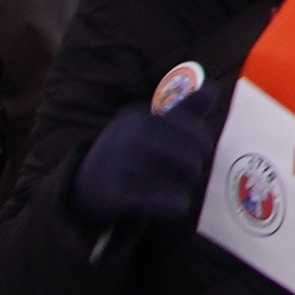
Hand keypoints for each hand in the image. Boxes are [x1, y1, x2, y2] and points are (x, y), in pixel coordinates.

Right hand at [66, 94, 221, 231]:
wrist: (81, 186)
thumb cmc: (128, 154)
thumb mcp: (150, 126)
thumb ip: (183, 110)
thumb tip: (214, 88)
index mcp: (140, 118)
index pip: (192, 129)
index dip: (203, 143)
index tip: (198, 153)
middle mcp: (130, 137)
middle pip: (192, 157)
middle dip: (194, 169)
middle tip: (185, 175)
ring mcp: (121, 165)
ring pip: (184, 180)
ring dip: (185, 188)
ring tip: (172, 188)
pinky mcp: (116, 195)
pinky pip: (170, 204)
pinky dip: (176, 206)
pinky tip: (167, 205)